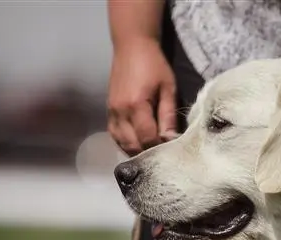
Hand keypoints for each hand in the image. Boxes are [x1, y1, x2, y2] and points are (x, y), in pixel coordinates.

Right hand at [107, 37, 176, 155]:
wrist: (131, 46)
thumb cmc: (154, 64)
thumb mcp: (168, 88)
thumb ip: (168, 115)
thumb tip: (171, 139)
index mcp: (136, 105)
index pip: (147, 138)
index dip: (159, 147)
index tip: (171, 149)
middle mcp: (120, 112)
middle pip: (132, 145)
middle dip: (148, 152)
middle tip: (163, 152)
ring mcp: (111, 113)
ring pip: (121, 143)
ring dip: (136, 150)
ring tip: (151, 149)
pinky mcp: (108, 111)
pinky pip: (115, 136)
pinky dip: (126, 143)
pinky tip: (137, 142)